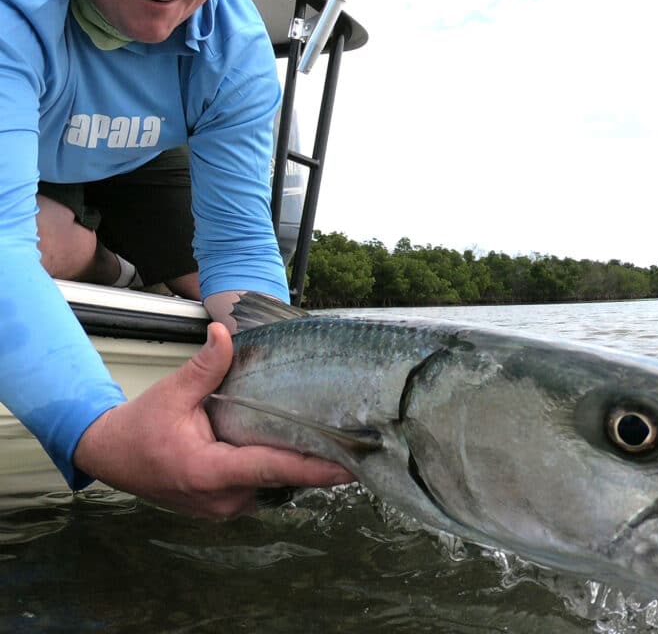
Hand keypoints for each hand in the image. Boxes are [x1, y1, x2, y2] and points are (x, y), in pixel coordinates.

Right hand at [73, 322, 353, 517]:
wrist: (112, 457)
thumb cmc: (141, 428)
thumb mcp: (171, 393)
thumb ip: (204, 367)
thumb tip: (223, 333)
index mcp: (209, 472)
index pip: (272, 468)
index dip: (315, 468)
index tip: (351, 466)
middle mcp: (223, 498)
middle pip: (283, 480)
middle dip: (320, 463)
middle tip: (362, 442)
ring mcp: (226, 507)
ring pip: (276, 486)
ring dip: (302, 466)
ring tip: (341, 440)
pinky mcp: (228, 505)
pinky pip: (264, 487)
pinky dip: (283, 469)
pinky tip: (307, 447)